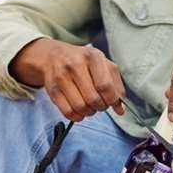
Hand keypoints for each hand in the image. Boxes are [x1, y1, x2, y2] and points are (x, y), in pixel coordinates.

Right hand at [10, 38, 125, 120]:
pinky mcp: (52, 90)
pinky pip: (68, 112)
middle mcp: (75, 65)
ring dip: (89, 112)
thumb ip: (115, 85)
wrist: (53, 56)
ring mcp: (61, 77)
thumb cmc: (82, 61)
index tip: (112, 103)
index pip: (106, 86)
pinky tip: (79, 110)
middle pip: (94, 99)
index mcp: (93, 57)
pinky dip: (77, 116)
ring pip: (81, 107)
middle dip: (101, 107)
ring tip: (90, 106)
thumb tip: (120, 109)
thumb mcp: (103, 65)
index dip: (111, 100)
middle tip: (100, 104)